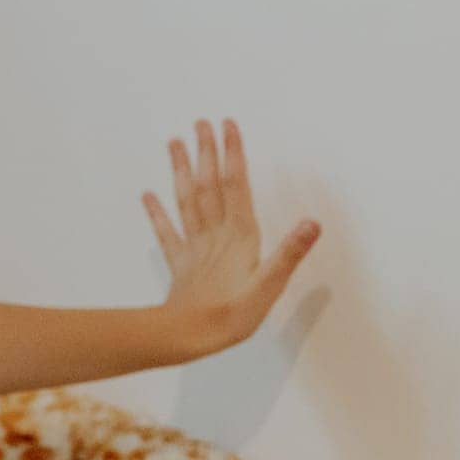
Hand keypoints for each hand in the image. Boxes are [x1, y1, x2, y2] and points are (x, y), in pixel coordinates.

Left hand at [142, 118, 320, 352]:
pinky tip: (147, 194)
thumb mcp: (269, 287)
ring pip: (187, 201)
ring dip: (180, 171)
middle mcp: (215, 235)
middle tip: (200, 122)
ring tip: (173, 142)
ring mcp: (195, 248)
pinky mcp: (181, 265)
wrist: (186, 337)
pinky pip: (167, 234)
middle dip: (206, 153)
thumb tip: (312, 223)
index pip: (237, 187)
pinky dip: (157, 213)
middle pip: (209, 186)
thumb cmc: (230, 316)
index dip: (233, 155)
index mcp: (239, 237)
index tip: (228, 126)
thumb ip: (289, 253)